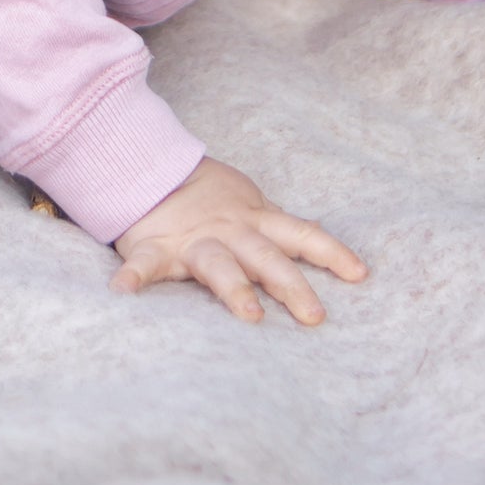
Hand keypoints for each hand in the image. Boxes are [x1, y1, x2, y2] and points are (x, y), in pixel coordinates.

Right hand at [111, 157, 367, 325]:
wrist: (151, 168)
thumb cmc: (208, 197)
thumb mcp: (250, 205)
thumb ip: (277, 225)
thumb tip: (320, 235)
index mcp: (254, 222)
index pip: (301, 236)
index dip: (331, 253)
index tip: (360, 275)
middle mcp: (230, 233)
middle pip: (266, 259)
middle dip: (292, 286)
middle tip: (315, 316)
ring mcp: (192, 242)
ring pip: (218, 266)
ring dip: (235, 289)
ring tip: (250, 314)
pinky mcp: (155, 248)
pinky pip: (143, 264)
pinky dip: (133, 277)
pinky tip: (123, 293)